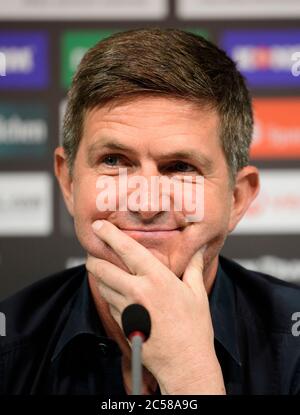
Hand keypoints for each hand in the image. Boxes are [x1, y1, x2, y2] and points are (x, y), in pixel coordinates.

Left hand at [86, 219, 224, 393]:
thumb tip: (199, 248)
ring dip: (101, 277)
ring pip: (102, 286)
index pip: (126, 249)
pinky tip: (120, 295)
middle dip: (94, 257)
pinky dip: (110, 296)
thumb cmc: (194, 329)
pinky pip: (109, 304)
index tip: (99, 225)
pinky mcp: (121, 324)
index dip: (109, 234)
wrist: (184, 364)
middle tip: (95, 252)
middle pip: (102, 268)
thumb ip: (193, 267)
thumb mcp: (196, 293)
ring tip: (106, 271)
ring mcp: (127, 309)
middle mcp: (137, 291)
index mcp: (156, 278)